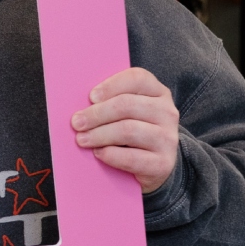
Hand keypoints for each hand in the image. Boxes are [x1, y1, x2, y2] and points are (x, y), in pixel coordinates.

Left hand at [69, 65, 180, 191]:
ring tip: (82, 139)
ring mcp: (167, 139)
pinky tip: (98, 153)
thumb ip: (114, 102)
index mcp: (159, 93)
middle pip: (128, 105)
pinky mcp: (162, 163)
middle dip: (97, 114)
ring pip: (128, 130)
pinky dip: (110, 154)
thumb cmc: (136, 134)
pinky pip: (131, 157)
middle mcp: (167, 113)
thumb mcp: (132, 113)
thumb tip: (84, 105)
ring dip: (100, 134)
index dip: (111, 85)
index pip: (137, 78)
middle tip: (77, 122)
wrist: (157, 167)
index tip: (90, 97)